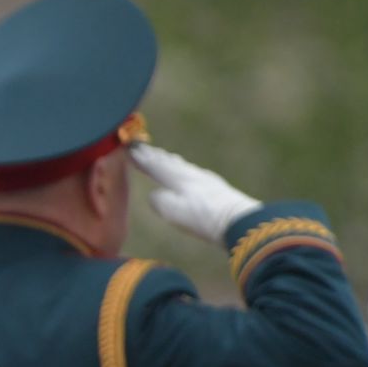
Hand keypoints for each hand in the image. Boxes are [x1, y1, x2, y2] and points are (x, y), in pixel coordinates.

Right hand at [130, 143, 261, 244]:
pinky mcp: (217, 188)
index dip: (141, 158)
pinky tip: (190, 172)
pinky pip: (194, 172)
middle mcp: (191, 175)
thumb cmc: (202, 217)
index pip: (155, 166)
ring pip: (182, 166)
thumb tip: (155, 194)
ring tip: (163, 156)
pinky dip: (185, 169)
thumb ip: (158, 200)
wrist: (238, 219)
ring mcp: (205, 179)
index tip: (129, 148)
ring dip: (169, 160)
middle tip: (141, 147)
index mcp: (178, 179)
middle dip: (153, 155)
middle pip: (168, 162)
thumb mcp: (172, 211)